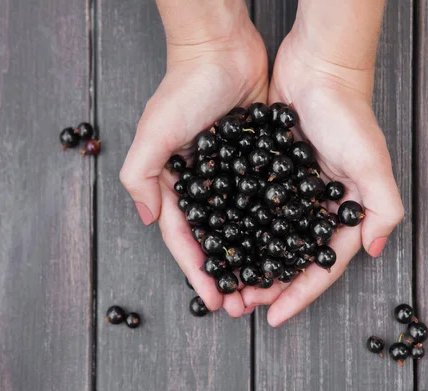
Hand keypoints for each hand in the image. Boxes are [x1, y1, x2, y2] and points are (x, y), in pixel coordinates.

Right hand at [120, 6, 267, 316]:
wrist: (222, 49)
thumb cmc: (184, 88)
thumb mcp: (154, 132)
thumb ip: (142, 175)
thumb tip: (150, 221)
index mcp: (176, 183)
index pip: (186, 238)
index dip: (198, 271)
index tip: (214, 299)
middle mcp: (204, 184)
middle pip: (216, 239)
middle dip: (227, 274)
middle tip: (242, 304)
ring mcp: (232, 176)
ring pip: (244, 227)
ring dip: (252, 257)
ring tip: (265, 286)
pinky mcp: (258, 162)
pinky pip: (265, 202)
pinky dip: (273, 227)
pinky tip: (285, 248)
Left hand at [241, 27, 404, 326]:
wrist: (318, 69)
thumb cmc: (348, 114)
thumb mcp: (372, 162)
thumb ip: (382, 208)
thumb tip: (375, 249)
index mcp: (343, 212)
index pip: (320, 264)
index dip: (299, 294)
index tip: (273, 317)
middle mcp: (317, 208)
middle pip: (290, 257)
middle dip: (269, 285)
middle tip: (241, 303)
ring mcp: (292, 192)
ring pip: (268, 238)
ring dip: (250, 262)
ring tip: (229, 283)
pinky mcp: (269, 173)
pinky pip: (252, 210)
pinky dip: (238, 229)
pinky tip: (220, 243)